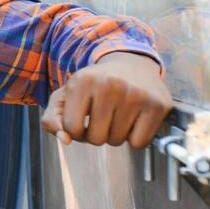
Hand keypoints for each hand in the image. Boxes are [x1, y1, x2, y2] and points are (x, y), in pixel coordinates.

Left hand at [41, 51, 171, 148]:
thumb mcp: (65, 97)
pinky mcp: (158, 105)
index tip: (83, 117)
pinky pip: (139, 143)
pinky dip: (135, 138)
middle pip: (95, 138)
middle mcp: (110, 85)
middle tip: (103, 116)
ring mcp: (136, 94)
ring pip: (117, 141)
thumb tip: (65, 140)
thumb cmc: (93, 86)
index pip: (72, 128)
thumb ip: (51, 120)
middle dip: (96, 134)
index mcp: (81, 81)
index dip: (76, 130)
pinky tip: (134, 120)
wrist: (131, 65)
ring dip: (115, 135)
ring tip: (118, 115)